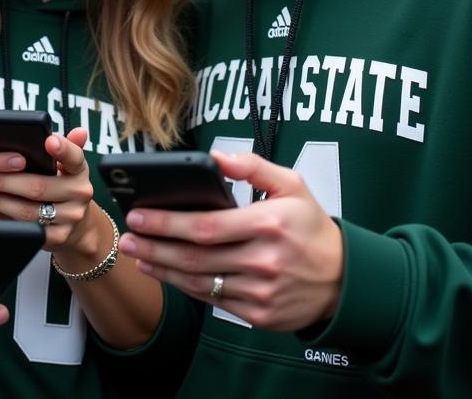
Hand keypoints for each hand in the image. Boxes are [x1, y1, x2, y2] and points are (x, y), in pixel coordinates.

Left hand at [0, 127, 97, 252]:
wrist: (77, 225)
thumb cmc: (62, 185)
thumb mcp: (67, 165)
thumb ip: (67, 146)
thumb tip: (79, 131)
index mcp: (80, 170)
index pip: (74, 156)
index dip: (62, 149)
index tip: (49, 141)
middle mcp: (79, 193)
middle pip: (38, 186)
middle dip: (4, 180)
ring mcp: (70, 218)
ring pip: (28, 210)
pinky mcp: (57, 237)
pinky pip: (25, 230)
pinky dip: (2, 220)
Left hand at [118, 150, 343, 331]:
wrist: (345, 280)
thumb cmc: (311, 227)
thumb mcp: (292, 185)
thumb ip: (252, 166)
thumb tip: (215, 156)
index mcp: (269, 224)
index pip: (206, 226)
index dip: (168, 222)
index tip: (139, 214)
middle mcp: (264, 260)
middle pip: (195, 256)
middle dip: (154, 247)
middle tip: (127, 237)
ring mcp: (261, 291)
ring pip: (200, 281)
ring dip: (162, 269)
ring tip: (137, 255)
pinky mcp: (259, 315)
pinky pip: (214, 301)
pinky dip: (185, 287)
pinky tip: (166, 274)